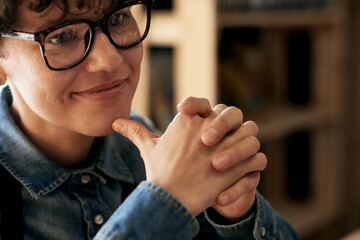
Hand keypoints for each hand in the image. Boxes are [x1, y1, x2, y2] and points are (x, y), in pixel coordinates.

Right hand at [112, 113, 264, 216]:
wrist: (168, 200)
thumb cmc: (159, 173)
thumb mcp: (148, 148)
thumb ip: (136, 131)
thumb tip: (116, 122)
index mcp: (188, 120)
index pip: (206, 105)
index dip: (206, 112)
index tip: (201, 130)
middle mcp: (208, 127)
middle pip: (232, 115)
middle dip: (231, 126)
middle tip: (222, 142)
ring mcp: (225, 146)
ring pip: (250, 133)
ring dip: (247, 143)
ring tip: (237, 156)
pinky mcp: (236, 167)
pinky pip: (256, 159)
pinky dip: (253, 165)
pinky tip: (242, 172)